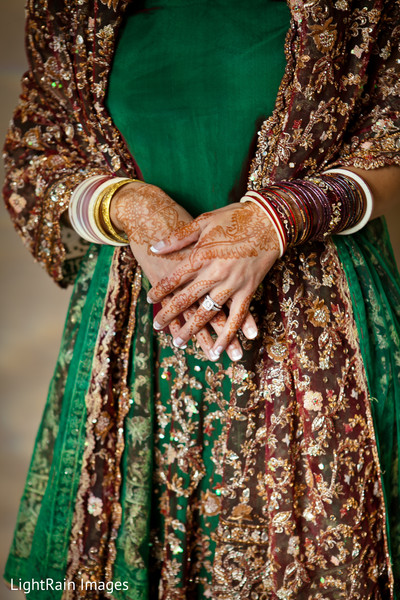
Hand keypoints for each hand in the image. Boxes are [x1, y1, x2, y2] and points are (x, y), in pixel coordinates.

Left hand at [110, 182, 254, 360]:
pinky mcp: (248, 291)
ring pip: (208, 313)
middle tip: (157, 326)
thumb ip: (178, 238)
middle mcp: (214, 273)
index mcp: (201, 255)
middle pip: (186, 299)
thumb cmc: (235, 218)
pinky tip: (218, 351)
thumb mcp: (203, 221)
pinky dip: (227, 336)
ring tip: (179, 342)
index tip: (150, 300)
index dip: (160, 290)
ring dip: (192, 329)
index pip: (174, 278)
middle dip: (169, 314)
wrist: (270, 221)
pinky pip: (236, 318)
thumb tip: (154, 248)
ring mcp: (232, 284)